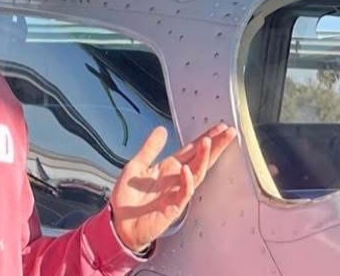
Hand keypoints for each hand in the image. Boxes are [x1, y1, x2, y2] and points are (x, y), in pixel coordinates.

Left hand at [110, 123, 237, 252]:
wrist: (120, 222)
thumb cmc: (127, 197)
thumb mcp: (136, 166)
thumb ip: (150, 149)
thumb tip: (162, 129)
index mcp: (168, 168)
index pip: (191, 150)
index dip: (205, 138)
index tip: (220, 127)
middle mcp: (176, 179)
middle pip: (200, 159)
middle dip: (215, 146)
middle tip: (229, 132)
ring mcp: (177, 192)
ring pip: (196, 173)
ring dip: (203, 158)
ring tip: (208, 142)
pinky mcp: (173, 207)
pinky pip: (184, 192)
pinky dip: (186, 181)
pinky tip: (186, 170)